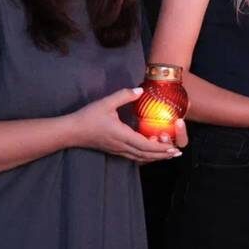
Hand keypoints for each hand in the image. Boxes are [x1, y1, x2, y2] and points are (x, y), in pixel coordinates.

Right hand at [68, 87, 186, 162]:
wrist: (72, 131)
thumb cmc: (89, 117)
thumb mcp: (106, 102)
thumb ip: (124, 95)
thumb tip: (141, 90)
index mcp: (122, 135)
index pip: (145, 145)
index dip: (160, 148)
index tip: (173, 148)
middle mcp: (122, 146)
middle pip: (146, 155)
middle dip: (162, 155)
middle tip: (176, 153)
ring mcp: (118, 150)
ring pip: (140, 158)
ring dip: (154, 157)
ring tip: (167, 155)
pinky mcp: (114, 150)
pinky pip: (133, 157)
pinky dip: (145, 156)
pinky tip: (149, 153)